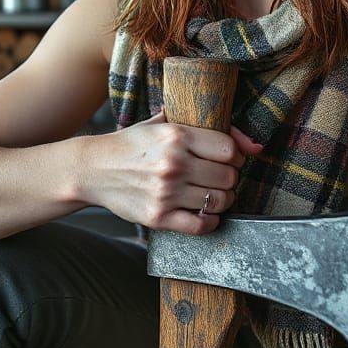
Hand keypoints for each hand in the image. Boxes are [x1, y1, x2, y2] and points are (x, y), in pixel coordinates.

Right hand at [88, 110, 262, 234]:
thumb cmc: (131, 144)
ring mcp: (166, 192)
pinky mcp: (158, 217)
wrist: (93, 169)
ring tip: (213, 194)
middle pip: (228, 176)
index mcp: (176, 135)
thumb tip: (254, 145)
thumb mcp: (163, 122)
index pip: (229, 150)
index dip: (235, 156)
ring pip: (218, 201)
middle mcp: (173, 163)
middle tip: (220, 177)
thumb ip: (205, 125)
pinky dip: (210, 221)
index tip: (229, 159)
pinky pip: (201, 225)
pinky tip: (204, 213)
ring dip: (223, 200)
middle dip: (230, 178)